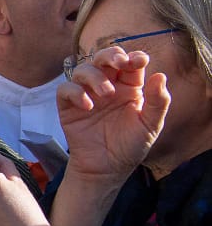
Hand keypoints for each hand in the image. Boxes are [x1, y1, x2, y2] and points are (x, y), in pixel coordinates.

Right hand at [59, 47, 168, 186]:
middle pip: (103, 58)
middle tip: (119, 64)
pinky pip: (65, 90)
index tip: (138, 61)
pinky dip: (75, 92)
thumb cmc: (130, 147)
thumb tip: (160, 75)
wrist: (106, 169)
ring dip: (95, 76)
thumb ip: (158, 101)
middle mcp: (106, 86)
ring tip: (105, 94)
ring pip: (83, 70)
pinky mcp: (68, 107)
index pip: (129, 63)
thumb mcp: (151, 125)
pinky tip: (88, 106)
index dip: (133, 57)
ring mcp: (86, 95)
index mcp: (128, 87)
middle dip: (110, 56)